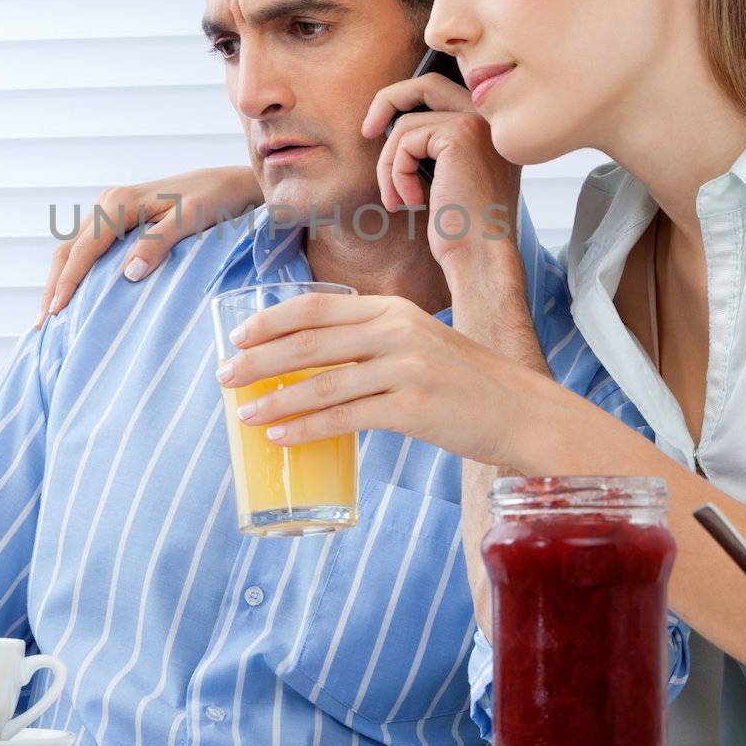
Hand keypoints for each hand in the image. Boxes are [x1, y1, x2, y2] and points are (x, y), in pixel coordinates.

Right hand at [38, 166, 259, 324]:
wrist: (230, 184)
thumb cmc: (215, 201)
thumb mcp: (191, 220)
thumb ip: (159, 243)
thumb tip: (128, 273)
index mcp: (121, 203)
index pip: (84, 248)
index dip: (67, 281)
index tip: (55, 312)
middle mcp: (109, 203)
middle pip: (69, 249)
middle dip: (54, 286)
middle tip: (43, 324)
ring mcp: (112, 210)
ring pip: (74, 249)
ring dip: (61, 280)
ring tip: (51, 316)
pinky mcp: (120, 220)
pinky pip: (88, 248)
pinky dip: (76, 272)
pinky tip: (75, 295)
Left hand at [216, 291, 551, 466]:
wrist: (522, 411)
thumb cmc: (465, 382)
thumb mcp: (419, 342)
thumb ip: (373, 341)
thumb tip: (311, 360)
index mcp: (393, 309)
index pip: (316, 307)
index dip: (270, 322)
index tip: (237, 337)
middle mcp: (396, 331)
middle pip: (308, 342)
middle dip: (257, 360)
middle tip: (223, 377)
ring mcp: (405, 368)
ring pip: (320, 382)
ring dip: (274, 400)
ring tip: (243, 415)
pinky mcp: (412, 408)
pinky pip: (344, 418)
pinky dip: (306, 428)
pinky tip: (281, 437)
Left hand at [361, 73, 521, 265]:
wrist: (481, 256)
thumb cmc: (463, 227)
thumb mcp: (452, 177)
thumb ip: (436, 144)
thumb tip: (392, 120)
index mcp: (493, 128)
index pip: (443, 90)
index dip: (406, 99)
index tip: (378, 126)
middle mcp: (491, 119)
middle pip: (426, 85)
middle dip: (387, 102)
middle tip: (366, 132)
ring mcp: (477, 123)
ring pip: (406, 125)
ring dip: (389, 166)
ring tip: (397, 200)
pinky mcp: (459, 135)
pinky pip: (406, 142)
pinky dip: (397, 174)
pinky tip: (412, 202)